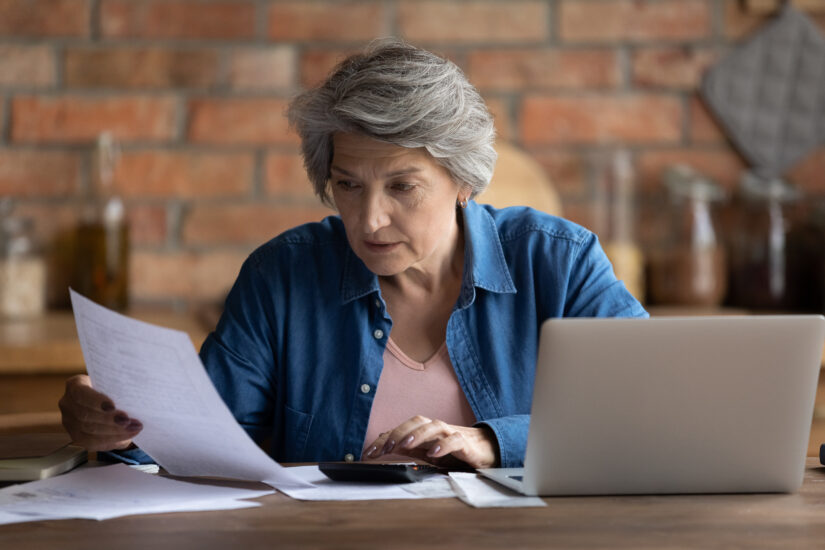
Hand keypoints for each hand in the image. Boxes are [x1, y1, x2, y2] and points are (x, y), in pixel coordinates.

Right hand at [58, 374, 141, 451]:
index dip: (96, 401)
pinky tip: (127, 437)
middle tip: (129, 421)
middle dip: (110, 420)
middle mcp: (68, 403)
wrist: (105, 402)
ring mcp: (69, 422)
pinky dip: (112, 440)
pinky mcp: (76, 437)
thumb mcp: (112, 384)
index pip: (81, 394)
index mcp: (75, 385)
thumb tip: (134, 398)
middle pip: (85, 415)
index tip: (113, 406)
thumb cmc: (111, 390)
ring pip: (89, 431)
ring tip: (133, 428)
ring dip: (115, 432)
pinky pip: (92, 443)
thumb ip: (117, 389)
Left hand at [362, 415, 498, 468]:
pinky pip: (454, 440)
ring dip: (418, 434)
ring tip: (405, 444)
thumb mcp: (428, 451)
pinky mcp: (466, 443)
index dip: (383, 440)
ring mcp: (451, 433)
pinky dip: (444, 445)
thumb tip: (385, 444)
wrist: (487, 450)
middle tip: (385, 447)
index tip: (368, 454)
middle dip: (398, 433)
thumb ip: (409, 447)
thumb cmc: (456, 450)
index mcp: (425, 430)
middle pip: (415, 422)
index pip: (401, 430)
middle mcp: (436, 428)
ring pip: (433, 426)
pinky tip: (434, 452)